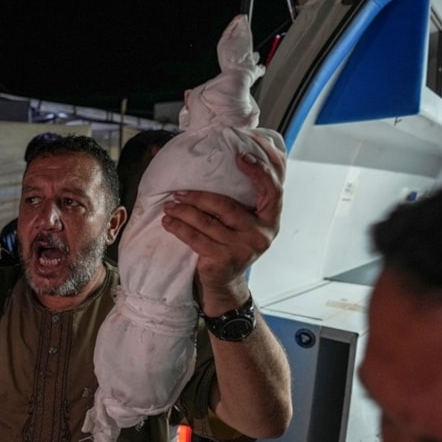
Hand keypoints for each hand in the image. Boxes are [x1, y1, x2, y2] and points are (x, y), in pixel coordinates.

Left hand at [161, 134, 284, 314]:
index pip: (272, 190)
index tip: (240, 156)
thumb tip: (233, 160)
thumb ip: (245, 200)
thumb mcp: (245, 224)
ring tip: (169, 205)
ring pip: (207, 221)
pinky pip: (195, 238)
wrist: (225, 285)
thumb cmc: (233, 246)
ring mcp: (242, 248)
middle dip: (198, 196)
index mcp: (270, 220)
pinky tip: (168, 222)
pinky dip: (178, 228)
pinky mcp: (223, 259)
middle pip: (227, 205)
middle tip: (178, 192)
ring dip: (183, 211)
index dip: (259, 171)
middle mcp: (261, 234)